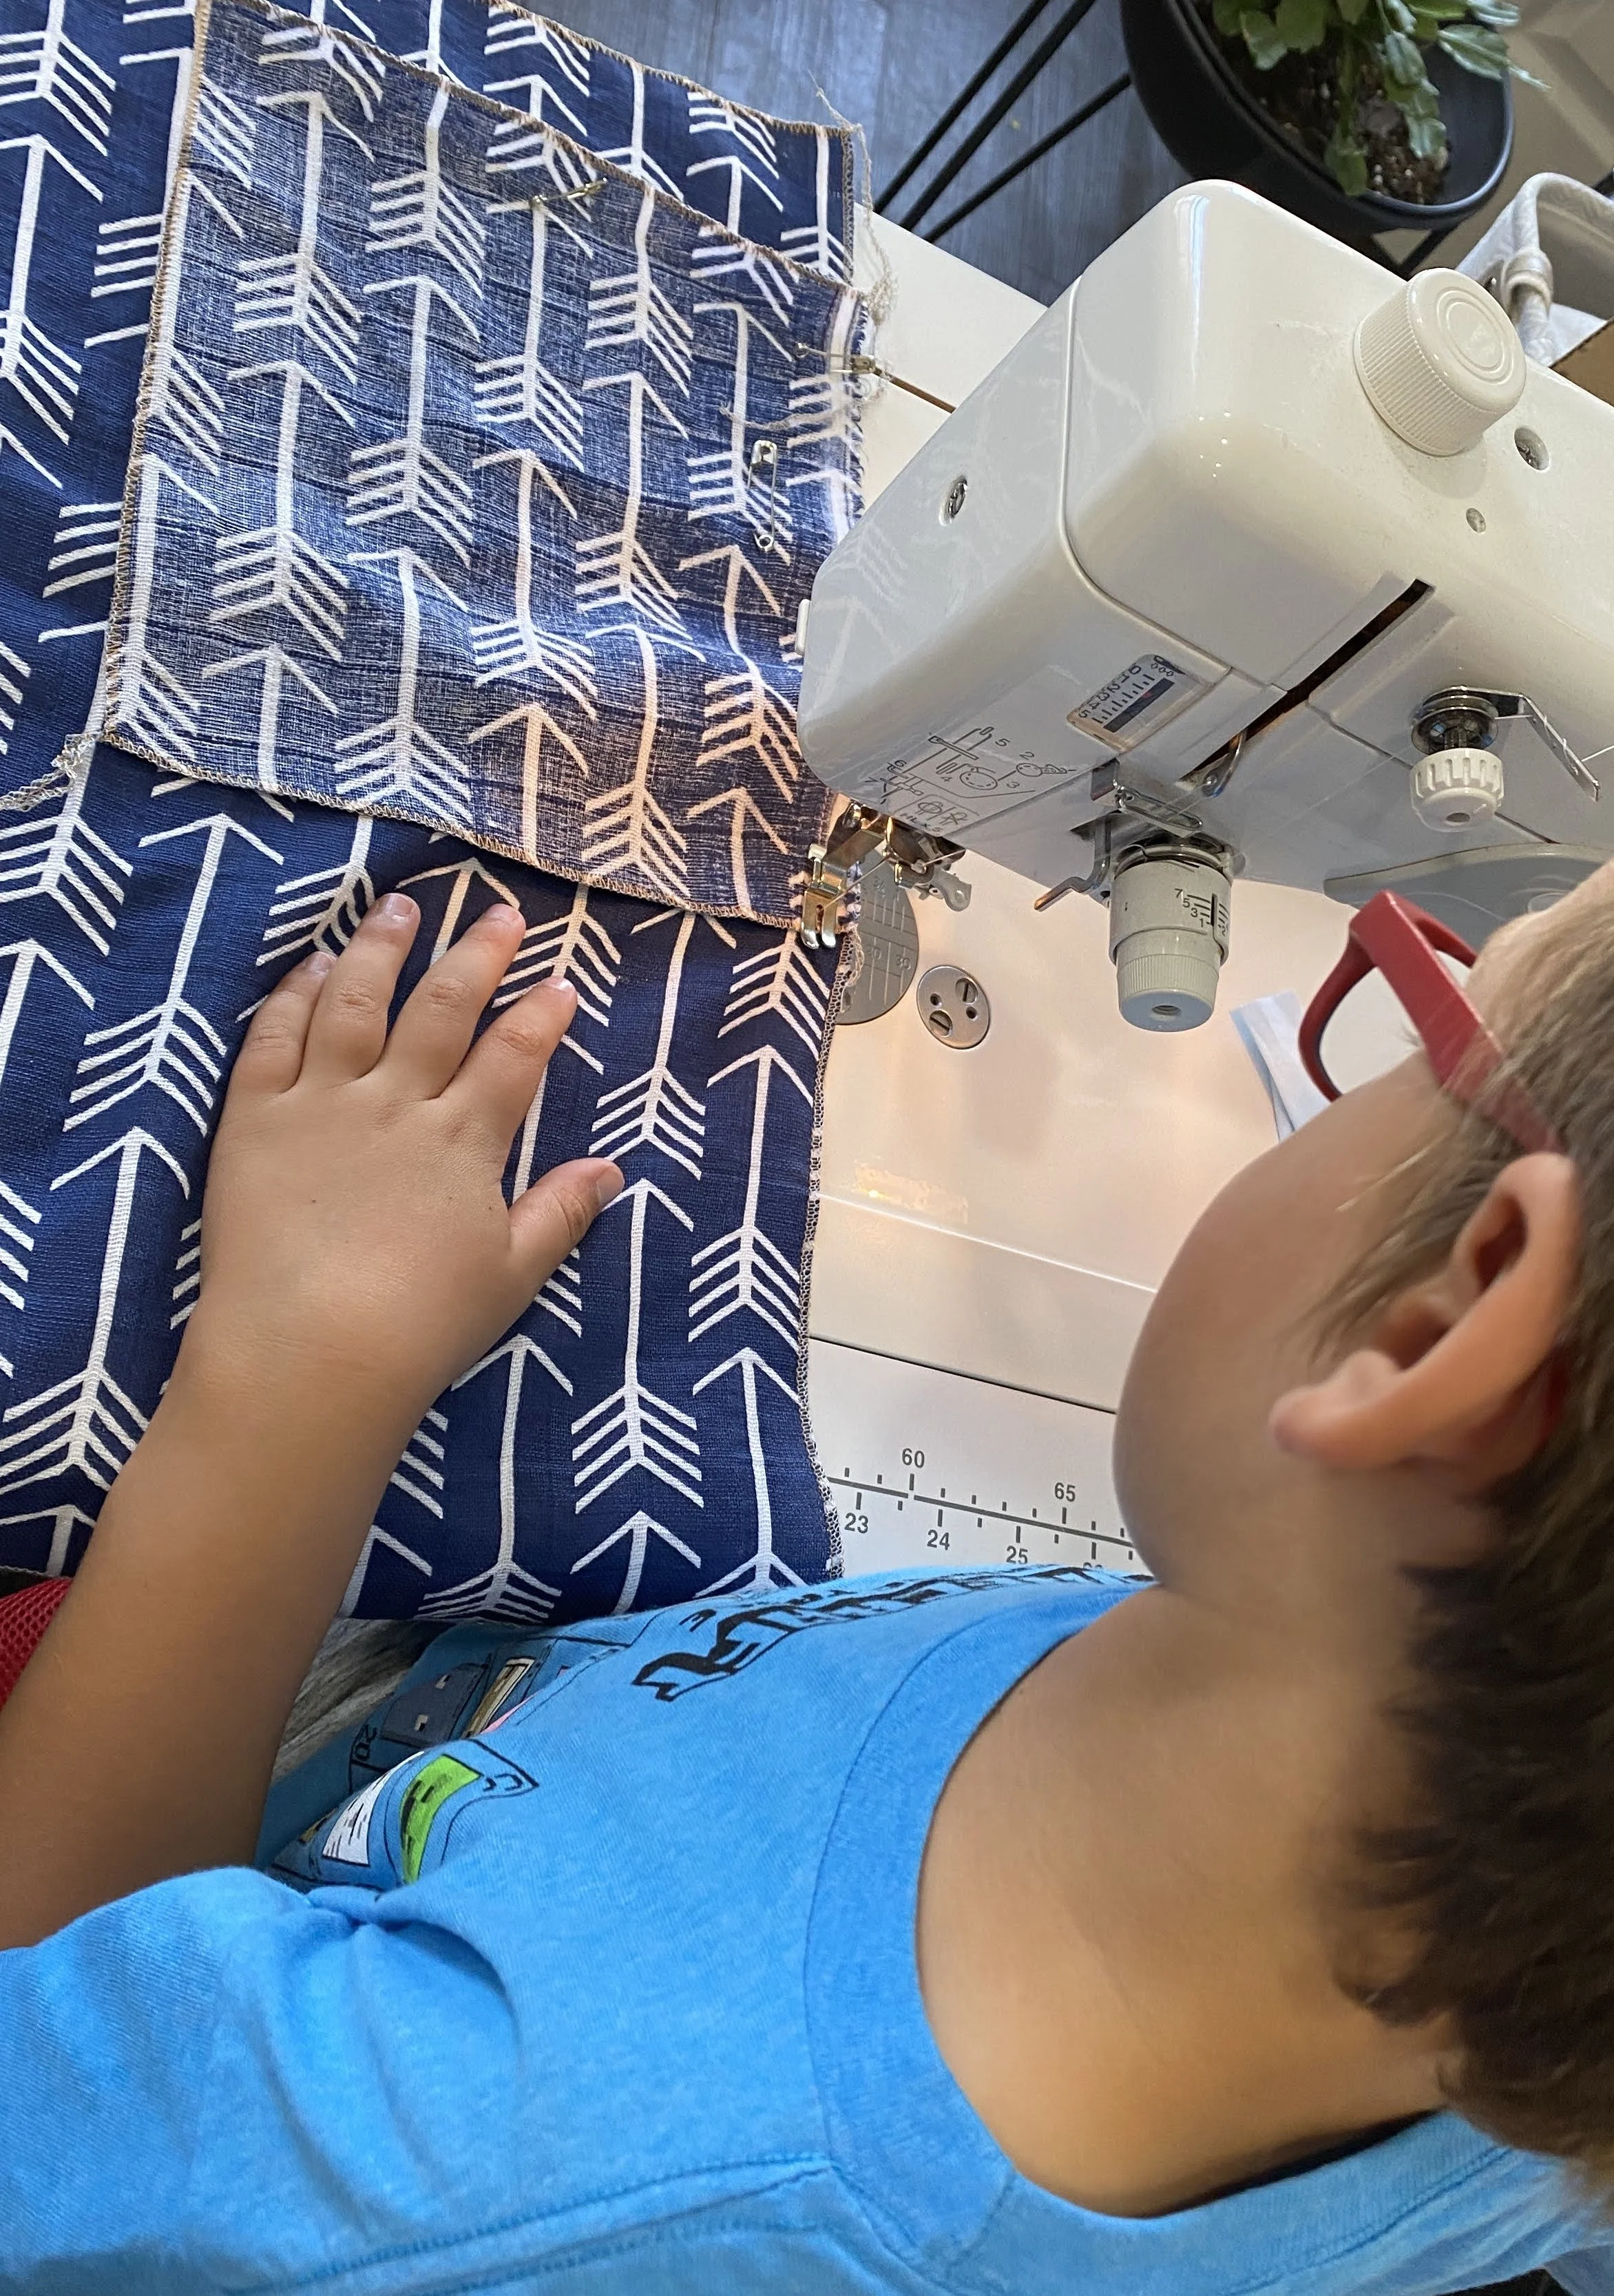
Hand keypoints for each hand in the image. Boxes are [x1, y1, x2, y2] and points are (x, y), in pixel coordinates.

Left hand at [183, 891, 621, 1445]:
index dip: (542, 1016)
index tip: (560, 982)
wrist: (307, 1353)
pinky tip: (313, 966)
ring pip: (356, 1000)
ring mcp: (321, 1102)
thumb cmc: (418, 1327)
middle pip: (443, 1008)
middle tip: (498, 915)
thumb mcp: (511, 1276)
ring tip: (401, 907)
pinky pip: (274, 1036)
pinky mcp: (253, 1117)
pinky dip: (295, 993)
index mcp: (463, 1140)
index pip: (514, 1056)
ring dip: (382, 947)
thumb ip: (560, 1214)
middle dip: (477, 955)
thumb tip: (610, 1169)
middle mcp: (396, 1102)